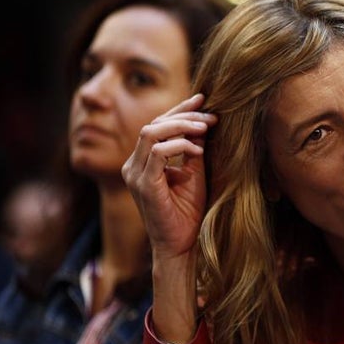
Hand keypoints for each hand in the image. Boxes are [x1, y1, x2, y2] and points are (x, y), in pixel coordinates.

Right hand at [122, 94, 217, 261]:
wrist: (183, 244)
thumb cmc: (188, 212)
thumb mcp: (194, 172)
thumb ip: (194, 148)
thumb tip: (203, 121)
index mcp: (142, 161)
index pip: (157, 125)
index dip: (179, 110)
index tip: (203, 99)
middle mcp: (133, 165)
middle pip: (153, 124)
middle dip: (183, 114)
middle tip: (211, 115)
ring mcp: (134, 175)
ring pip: (151, 133)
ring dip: (181, 126)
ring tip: (206, 128)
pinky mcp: (143, 185)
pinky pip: (157, 153)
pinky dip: (179, 145)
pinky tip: (198, 150)